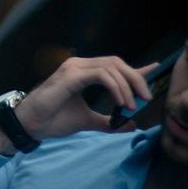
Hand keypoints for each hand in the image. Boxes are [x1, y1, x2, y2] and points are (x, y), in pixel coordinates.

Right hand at [13, 56, 155, 141]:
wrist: (32, 125)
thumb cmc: (53, 120)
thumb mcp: (87, 121)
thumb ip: (108, 121)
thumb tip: (130, 125)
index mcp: (82, 72)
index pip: (114, 65)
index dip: (136, 69)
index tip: (156, 70)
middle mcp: (79, 65)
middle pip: (117, 63)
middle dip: (136, 78)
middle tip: (146, 98)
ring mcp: (74, 68)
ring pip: (111, 67)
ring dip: (127, 86)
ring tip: (133, 106)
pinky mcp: (71, 76)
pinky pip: (101, 75)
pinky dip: (115, 87)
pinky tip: (121, 103)